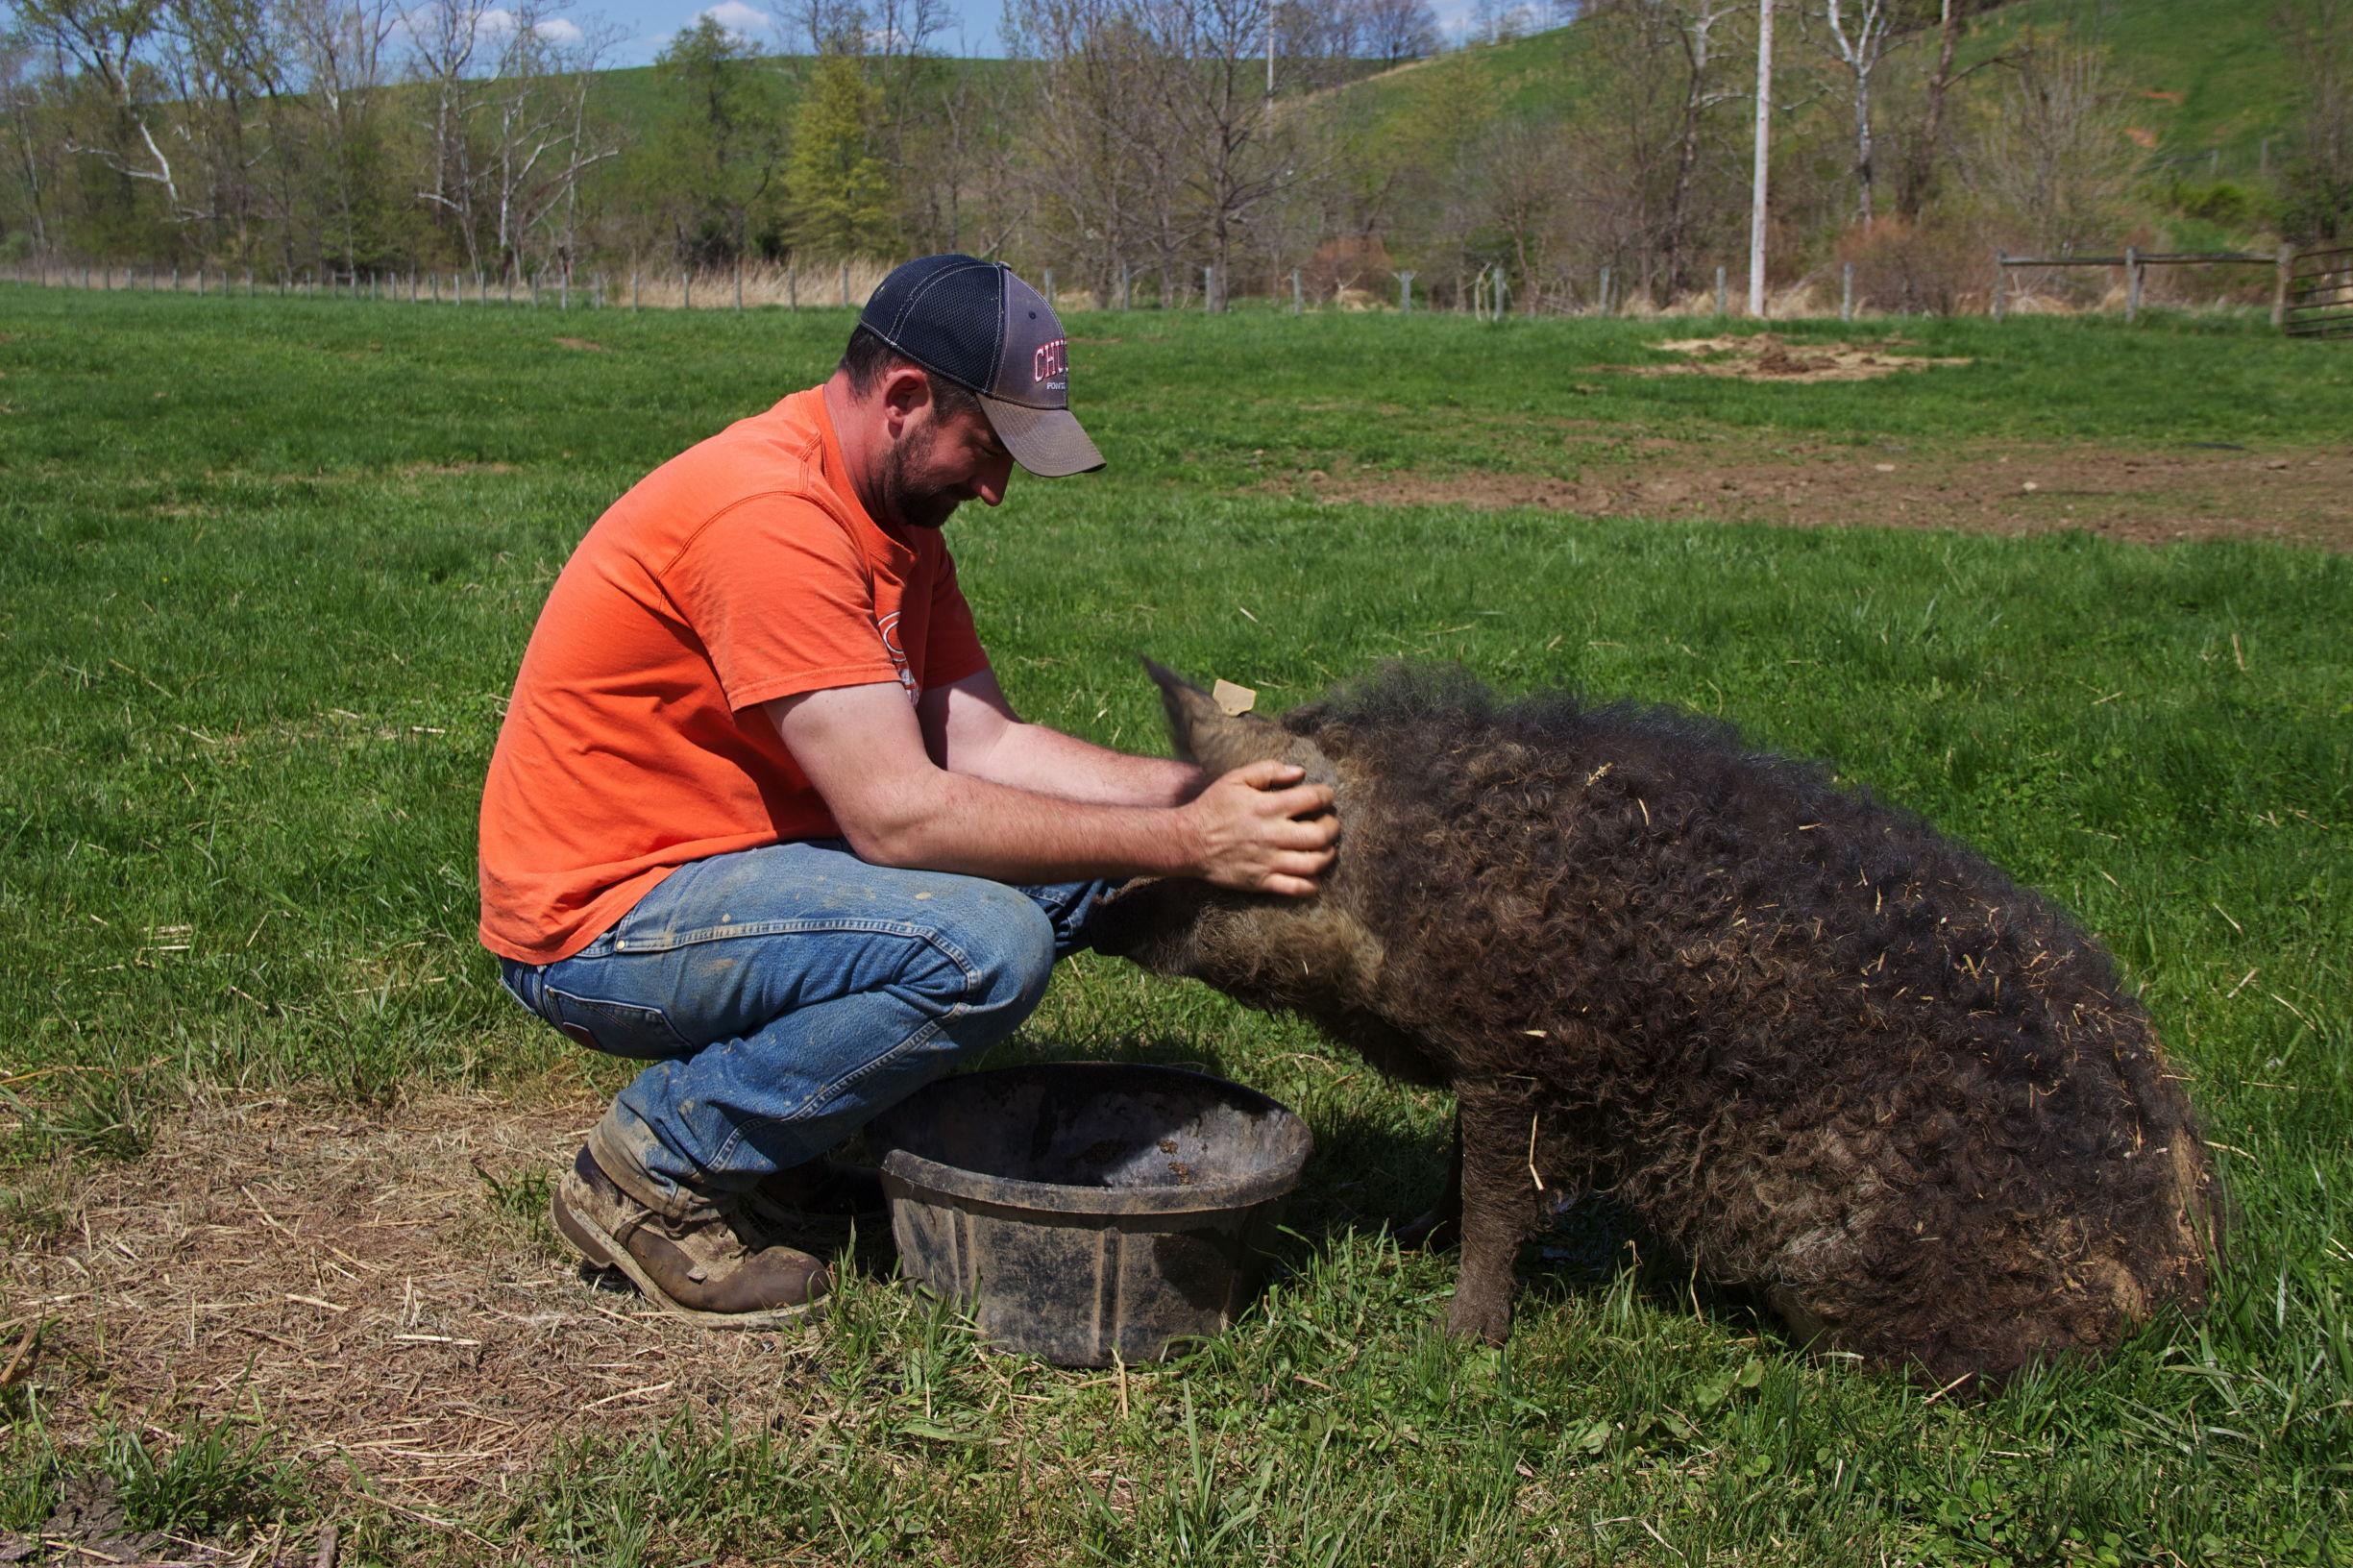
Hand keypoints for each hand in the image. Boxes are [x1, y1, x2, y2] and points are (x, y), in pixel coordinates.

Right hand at [1180, 760, 1339, 896]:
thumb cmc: (1213, 807)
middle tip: (1329, 823)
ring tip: (1326, 848)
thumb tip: (1299, 772)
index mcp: (1269, 807)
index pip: (1314, 799)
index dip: (1327, 796)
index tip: (1326, 797)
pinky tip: (1314, 875)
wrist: (1188, 842)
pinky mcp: (1262, 881)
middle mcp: (1274, 835)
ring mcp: (1270, 861)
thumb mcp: (1236, 779)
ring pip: (1314, 863)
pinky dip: (1313, 884)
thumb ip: (1269, 770)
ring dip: (1328, 854)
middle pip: (1321, 834)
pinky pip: (1297, 888)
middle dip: (1332, 827)